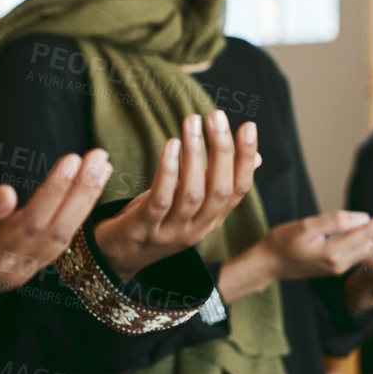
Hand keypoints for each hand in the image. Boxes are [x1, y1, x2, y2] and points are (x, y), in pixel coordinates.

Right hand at [0, 149, 112, 312]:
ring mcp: (23, 271)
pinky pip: (57, 241)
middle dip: (82, 192)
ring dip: (85, 201)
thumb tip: (7, 192)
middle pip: (57, 229)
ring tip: (102, 166)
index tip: (72, 159)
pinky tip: (86, 191)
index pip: (32, 222)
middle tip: (100, 156)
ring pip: (63, 236)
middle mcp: (14, 269)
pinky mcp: (26, 268)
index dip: (55, 191)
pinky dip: (76, 214)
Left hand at [92, 109, 259, 280]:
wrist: (115, 257)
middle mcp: (196, 229)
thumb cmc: (155, 219)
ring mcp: (171, 232)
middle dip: (222, 150)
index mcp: (211, 220)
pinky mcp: (144, 229)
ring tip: (192, 123)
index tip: (248, 126)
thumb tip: (257, 159)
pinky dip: (167, 171)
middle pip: (219, 190)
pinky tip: (170, 145)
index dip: (246, 159)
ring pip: (192, 193)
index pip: (239, 189)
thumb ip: (217, 180)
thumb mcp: (190, 201)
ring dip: (195, 155)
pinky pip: (160, 199)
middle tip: (216, 116)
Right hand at [219, 205, 372, 303]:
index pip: (369, 233)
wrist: (268, 265)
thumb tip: (364, 217)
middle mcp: (342, 263)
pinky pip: (365, 253)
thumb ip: (334, 221)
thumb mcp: (304, 226)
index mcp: (334, 253)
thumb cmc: (281, 242)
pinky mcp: (338, 265)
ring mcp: (341, 267)